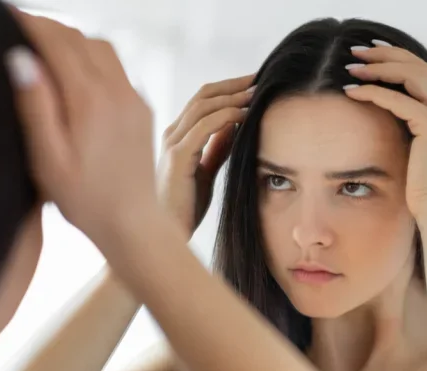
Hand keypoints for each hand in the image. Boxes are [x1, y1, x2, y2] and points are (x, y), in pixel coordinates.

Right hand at [6, 10, 155, 234]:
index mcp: (90, 100)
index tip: (5, 14)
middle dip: (49, 26)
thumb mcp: (48, 160)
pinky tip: (75, 71)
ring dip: (73, 39)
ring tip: (44, 44)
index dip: (30, 23)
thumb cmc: (85, 200)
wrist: (134, 223)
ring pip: (102, 48)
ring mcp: (134, 98)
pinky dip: (92, 57)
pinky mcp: (142, 109)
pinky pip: (117, 68)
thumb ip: (35, 107)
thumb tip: (21, 59)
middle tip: (19, 26)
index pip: (58, 42)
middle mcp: (118, 92)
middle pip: (80, 38)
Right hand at [157, 75, 253, 235]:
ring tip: (258, 93)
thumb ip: (217, 148)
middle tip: (261, 78)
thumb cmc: (183, 208)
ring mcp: (172, 143)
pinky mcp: (177, 157)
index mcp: (177, 136)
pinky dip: (227, 116)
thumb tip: (236, 126)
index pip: (203, 100)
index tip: (255, 84)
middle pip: (204, 95)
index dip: (229, 88)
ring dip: (234, 96)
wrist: (165, 236)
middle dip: (234, 84)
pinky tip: (246, 115)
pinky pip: (205, 126)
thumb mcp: (205, 172)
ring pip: (204, 105)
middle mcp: (171, 134)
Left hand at [344, 43, 426, 221]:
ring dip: (377, 67)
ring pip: (410, 74)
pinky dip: (372, 92)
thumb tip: (391, 114)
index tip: (371, 53)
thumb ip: (413, 128)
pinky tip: (351, 91)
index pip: (424, 71)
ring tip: (351, 66)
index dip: (398, 57)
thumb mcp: (421, 151)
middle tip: (356, 51)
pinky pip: (397, 99)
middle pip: (417, 65)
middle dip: (385, 55)